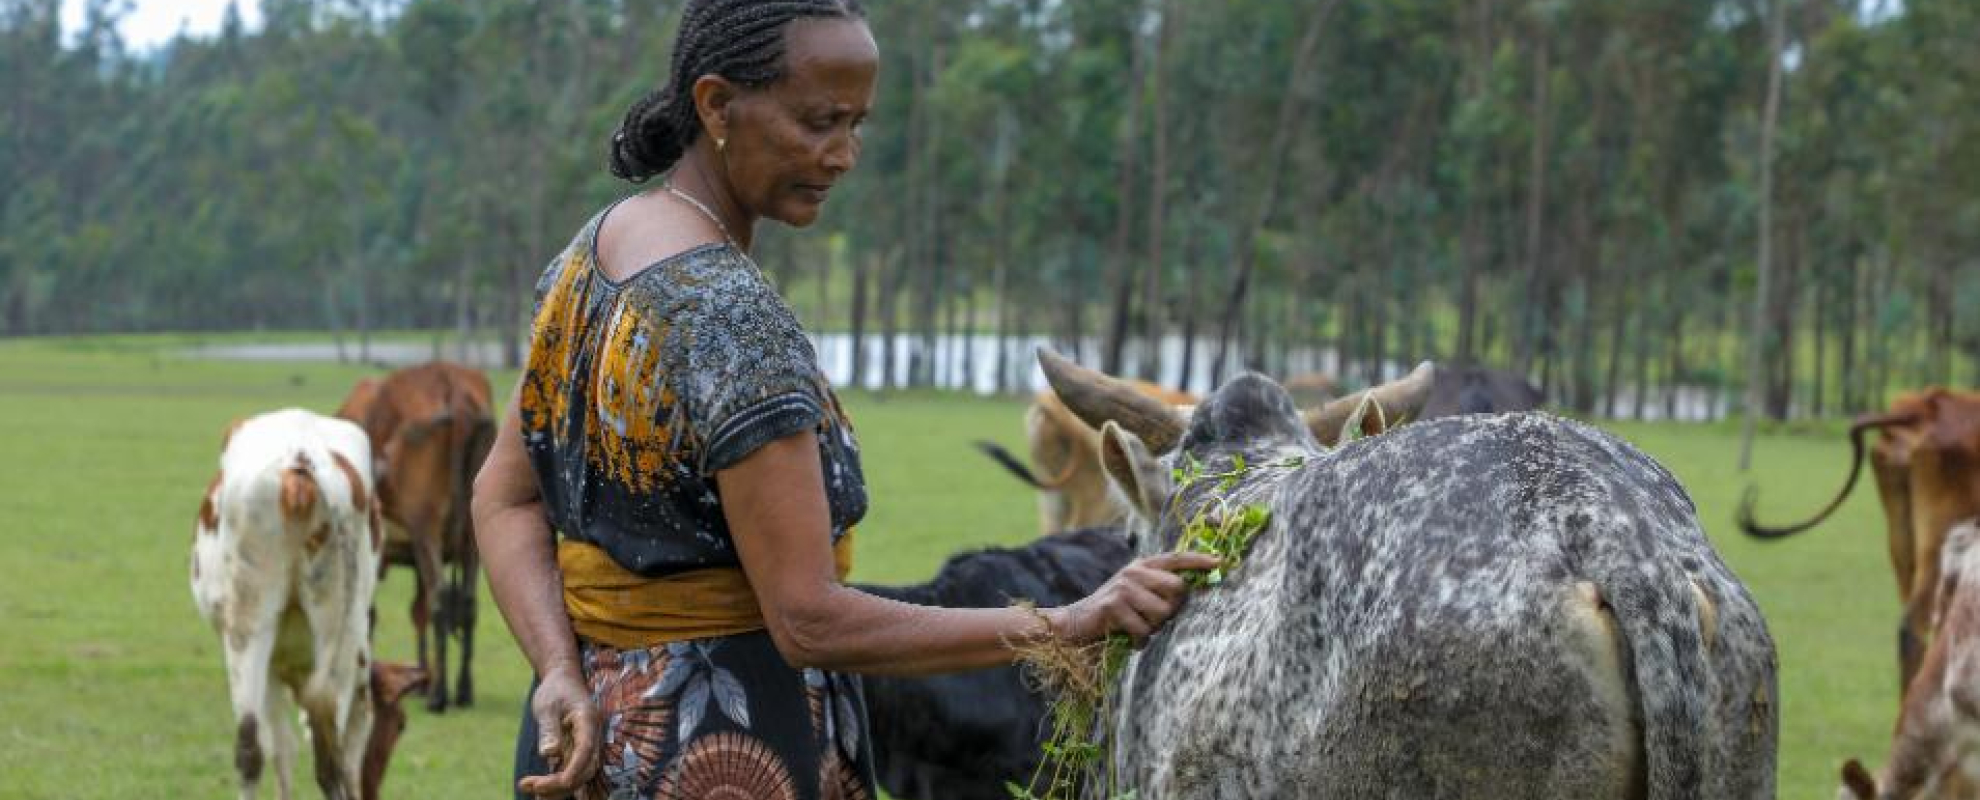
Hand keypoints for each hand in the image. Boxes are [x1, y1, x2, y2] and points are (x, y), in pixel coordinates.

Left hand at [518, 666, 602, 798]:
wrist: (562, 679)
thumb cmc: (555, 689)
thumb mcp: (547, 706)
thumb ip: (549, 729)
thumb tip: (550, 754)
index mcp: (587, 721)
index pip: (585, 750)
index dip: (574, 769)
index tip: (558, 782)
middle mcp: (591, 736)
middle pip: (584, 769)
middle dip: (559, 783)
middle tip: (528, 785)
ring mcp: (585, 745)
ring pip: (579, 774)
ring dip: (557, 786)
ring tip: (529, 789)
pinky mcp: (576, 750)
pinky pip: (570, 771)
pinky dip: (556, 782)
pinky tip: (537, 790)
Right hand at [1049, 552, 1222, 646]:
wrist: (1076, 623)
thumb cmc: (1114, 612)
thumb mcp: (1136, 592)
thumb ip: (1159, 588)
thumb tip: (1191, 591)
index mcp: (1142, 566)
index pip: (1176, 558)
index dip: (1199, 560)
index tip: (1221, 562)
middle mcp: (1134, 572)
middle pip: (1177, 588)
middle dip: (1172, 609)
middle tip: (1155, 619)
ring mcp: (1124, 587)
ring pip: (1162, 613)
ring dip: (1154, 628)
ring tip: (1138, 627)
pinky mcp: (1114, 606)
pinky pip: (1144, 630)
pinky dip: (1140, 641)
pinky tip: (1130, 639)